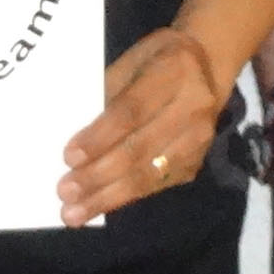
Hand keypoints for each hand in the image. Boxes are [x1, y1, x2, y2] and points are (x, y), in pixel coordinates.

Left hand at [59, 28, 226, 227]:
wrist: (208, 66)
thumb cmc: (157, 61)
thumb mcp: (130, 62)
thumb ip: (105, 95)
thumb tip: (71, 135)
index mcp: (173, 71)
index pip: (132, 111)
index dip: (100, 136)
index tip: (69, 157)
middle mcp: (193, 108)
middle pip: (140, 148)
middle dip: (99, 174)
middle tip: (65, 191)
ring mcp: (199, 139)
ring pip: (150, 174)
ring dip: (109, 196)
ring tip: (75, 212)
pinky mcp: (197, 162)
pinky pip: (158, 185)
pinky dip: (126, 197)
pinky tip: (100, 206)